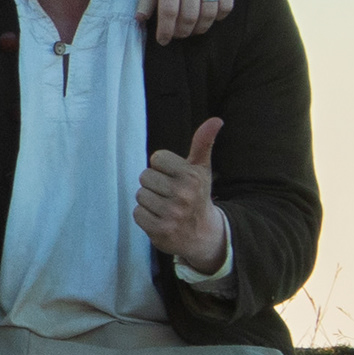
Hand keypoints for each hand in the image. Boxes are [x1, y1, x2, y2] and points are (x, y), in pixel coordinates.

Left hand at [133, 116, 230, 275]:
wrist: (203, 234)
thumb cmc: (197, 195)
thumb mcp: (201, 169)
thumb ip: (203, 143)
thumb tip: (216, 120)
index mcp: (192, 176)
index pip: (156, 158)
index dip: (163, 168)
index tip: (175, 178)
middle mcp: (183, 195)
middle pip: (145, 176)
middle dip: (154, 185)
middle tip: (170, 195)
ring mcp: (172, 214)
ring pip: (140, 195)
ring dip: (149, 201)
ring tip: (165, 206)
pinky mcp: (160, 230)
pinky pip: (137, 213)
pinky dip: (145, 216)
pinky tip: (160, 218)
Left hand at [140, 0, 237, 39]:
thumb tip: (140, 19)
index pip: (168, 10)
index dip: (165, 30)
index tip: (163, 40)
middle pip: (189, 16)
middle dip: (181, 32)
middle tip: (176, 34)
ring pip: (208, 14)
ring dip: (199, 28)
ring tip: (191, 29)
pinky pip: (226, 6)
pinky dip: (218, 17)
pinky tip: (208, 16)